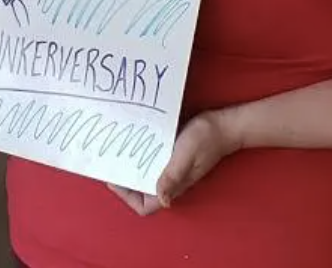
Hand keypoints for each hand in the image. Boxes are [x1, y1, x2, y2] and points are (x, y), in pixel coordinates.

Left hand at [107, 111, 239, 215]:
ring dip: (129, 167)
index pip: (145, 206)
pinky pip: (149, 161)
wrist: (223, 124)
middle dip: (123, 181)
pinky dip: (138, 155)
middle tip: (109, 163)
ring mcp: (170, 169)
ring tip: (115, 152)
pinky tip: (130, 142)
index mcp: (174, 187)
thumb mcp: (186, 155)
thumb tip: (161, 200)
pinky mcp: (170, 156)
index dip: (127, 197)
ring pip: (143, 176)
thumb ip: (172, 175)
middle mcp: (170, 181)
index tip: (114, 179)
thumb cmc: (206, 140)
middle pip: (140, 192)